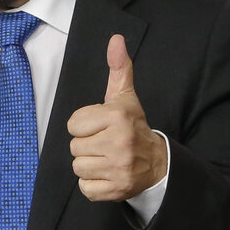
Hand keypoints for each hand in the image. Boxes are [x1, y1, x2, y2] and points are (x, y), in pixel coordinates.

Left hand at [67, 34, 166, 201]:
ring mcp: (119, 169)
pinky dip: (92, 184)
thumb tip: (116, 39)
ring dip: (88, 164)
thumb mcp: (124, 95)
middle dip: (86, 144)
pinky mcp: (117, 190)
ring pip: (78, 167)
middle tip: (103, 142)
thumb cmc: (133, 125)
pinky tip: (106, 173)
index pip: (73, 124)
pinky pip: (85, 188)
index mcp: (116, 117)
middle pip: (74, 147)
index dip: (84, 125)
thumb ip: (118, 67)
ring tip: (105, 157)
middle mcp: (119, 143)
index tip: (100, 125)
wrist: (157, 162)